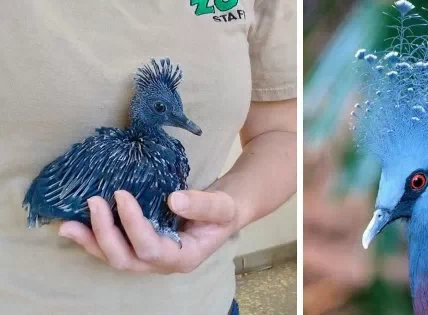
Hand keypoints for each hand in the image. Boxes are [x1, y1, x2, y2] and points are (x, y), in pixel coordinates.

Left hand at [58, 189, 239, 273]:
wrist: (223, 213)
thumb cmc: (224, 211)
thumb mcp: (222, 206)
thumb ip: (203, 204)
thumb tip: (174, 199)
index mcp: (184, 257)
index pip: (152, 248)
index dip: (133, 225)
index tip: (121, 194)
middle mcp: (162, 263)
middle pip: (126, 259)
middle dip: (105, 234)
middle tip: (94, 202)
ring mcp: (149, 258)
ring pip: (114, 259)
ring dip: (90, 242)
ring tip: (67, 224)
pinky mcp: (139, 247)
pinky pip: (113, 248)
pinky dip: (92, 238)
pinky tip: (74, 226)